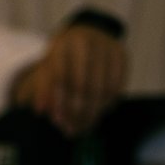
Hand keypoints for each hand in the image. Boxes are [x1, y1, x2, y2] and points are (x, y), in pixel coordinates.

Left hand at [12, 24, 126, 137]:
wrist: (86, 34)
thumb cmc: (62, 58)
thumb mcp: (47, 68)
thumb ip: (43, 89)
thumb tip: (41, 111)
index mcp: (62, 45)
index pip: (60, 78)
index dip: (59, 102)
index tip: (57, 121)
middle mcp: (86, 43)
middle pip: (83, 86)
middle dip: (77, 112)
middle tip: (72, 130)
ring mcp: (107, 47)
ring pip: (102, 88)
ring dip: (93, 112)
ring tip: (84, 127)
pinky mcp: (122, 54)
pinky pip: (117, 85)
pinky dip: (108, 103)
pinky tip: (100, 112)